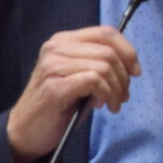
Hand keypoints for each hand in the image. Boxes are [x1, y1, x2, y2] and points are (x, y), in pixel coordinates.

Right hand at [7, 26, 141, 162]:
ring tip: (112, 104)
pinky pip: (94, 80)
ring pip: (104, 66)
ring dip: (116, 89)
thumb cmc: (58, 105)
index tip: (136, 71)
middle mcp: (55, 48)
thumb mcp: (81, 77)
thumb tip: (131, 65)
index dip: (128, 51)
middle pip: (108, 50)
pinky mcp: (54, 86)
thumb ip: (100, 63)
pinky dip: (105, 94)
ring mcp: (53, 66)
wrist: (27, 131)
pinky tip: (100, 106)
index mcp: (63, 41)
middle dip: (124, 76)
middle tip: (123, 96)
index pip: (105, 32)